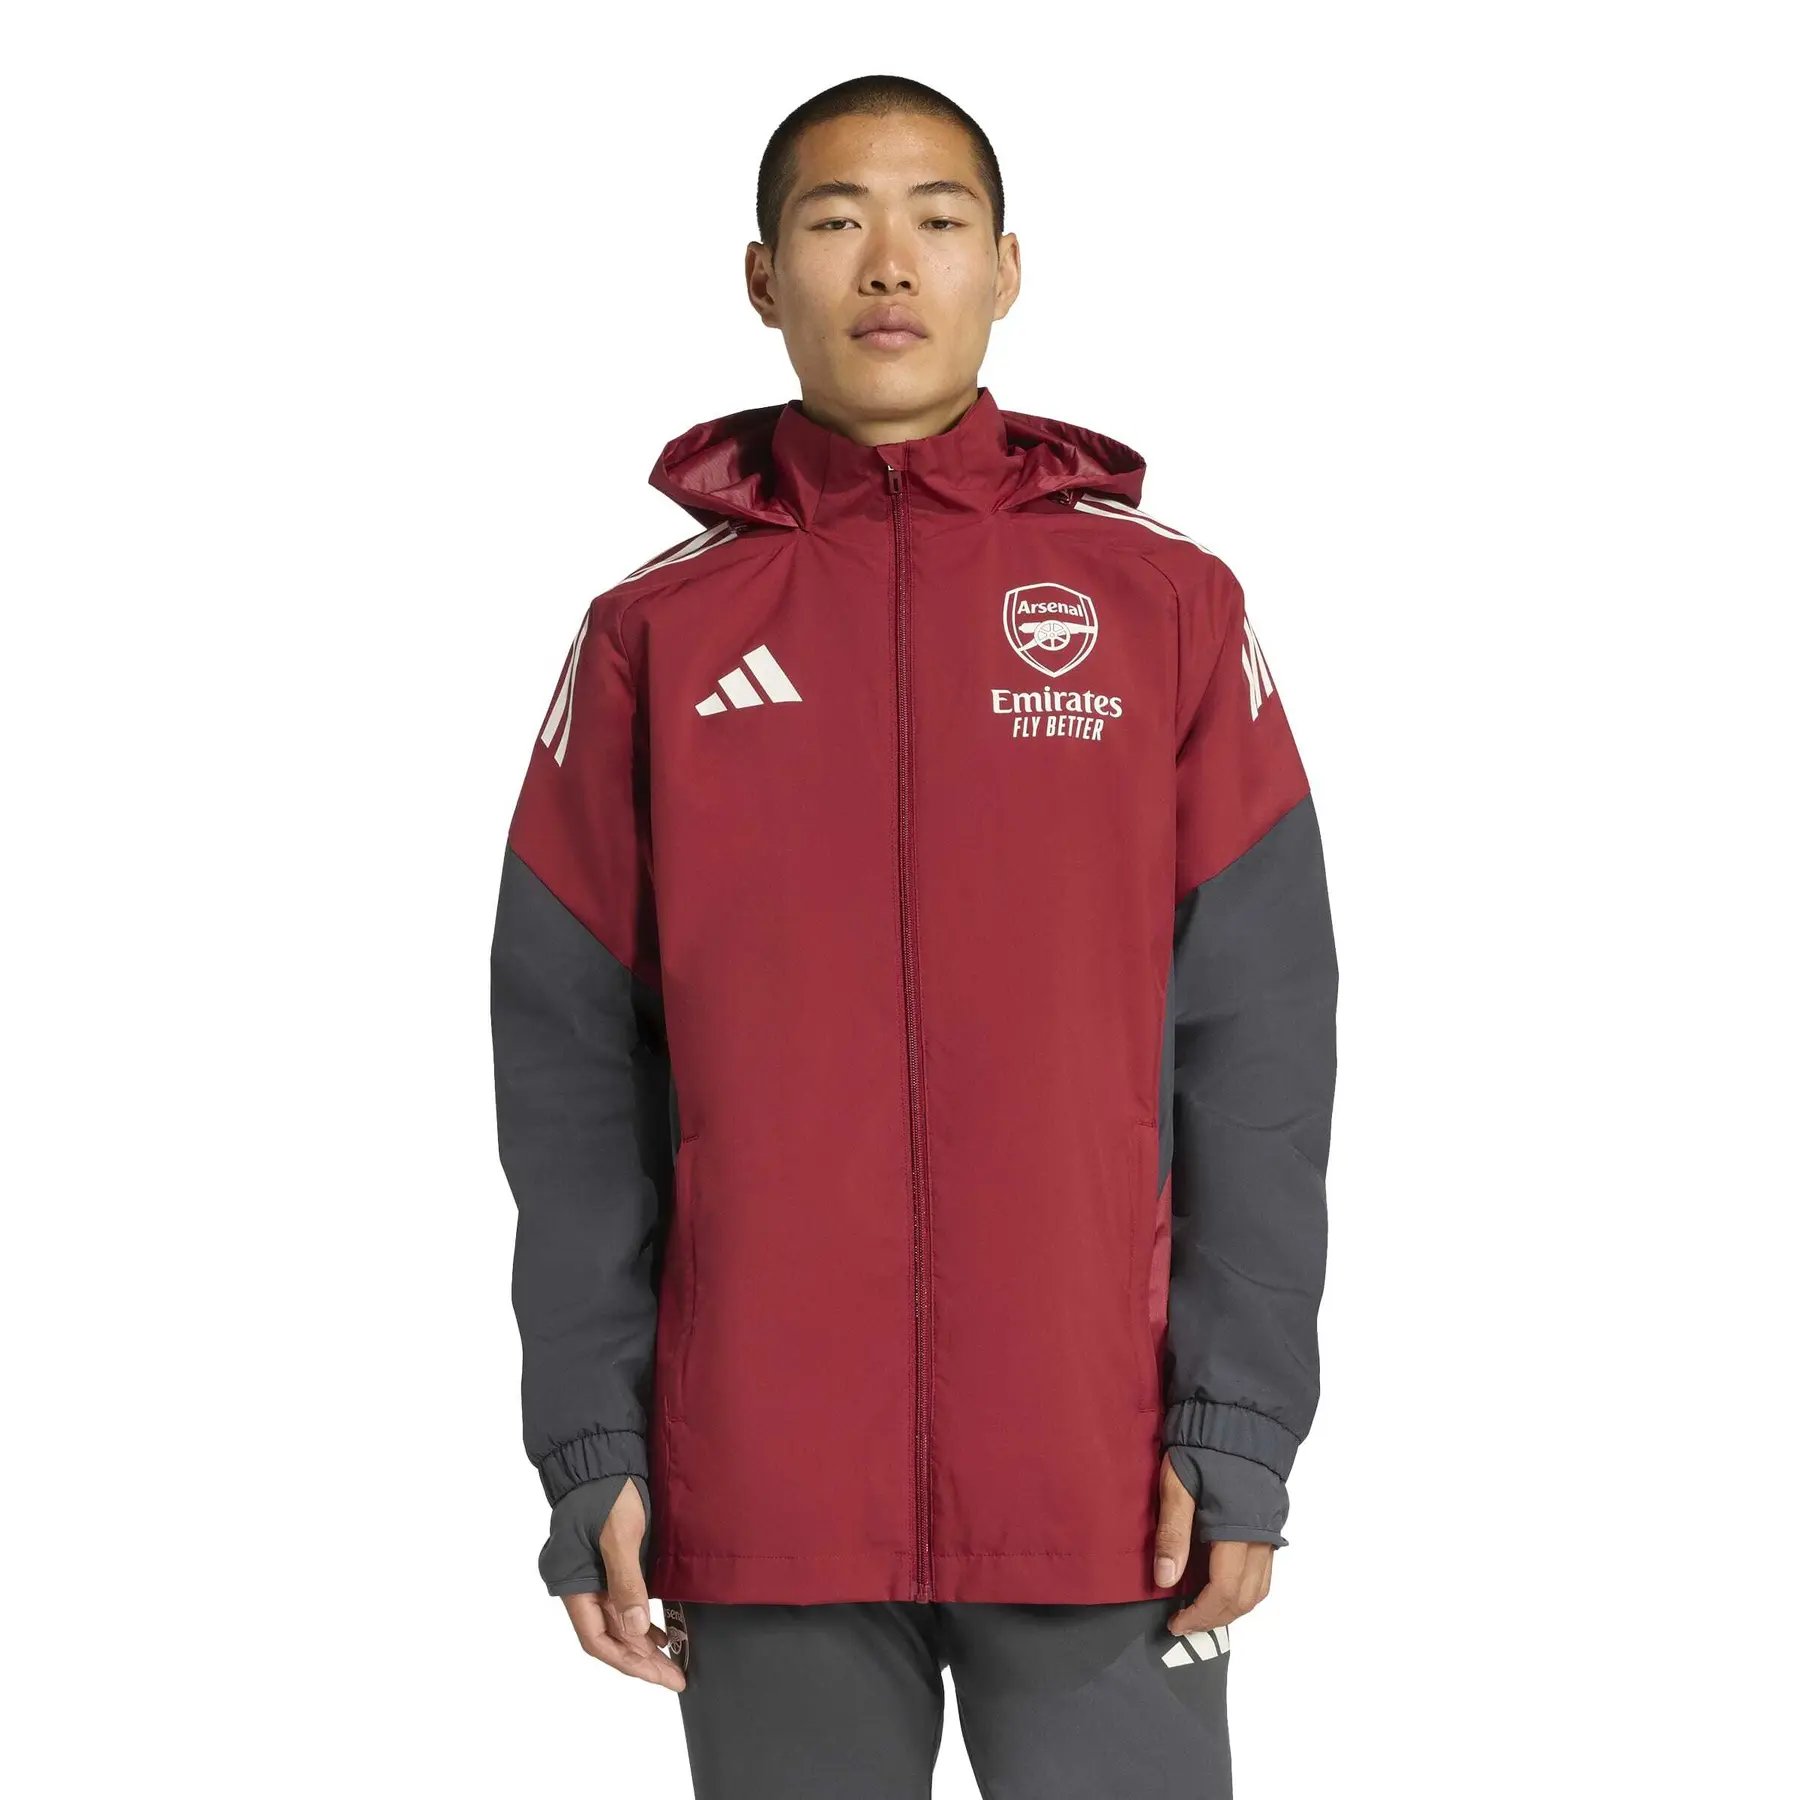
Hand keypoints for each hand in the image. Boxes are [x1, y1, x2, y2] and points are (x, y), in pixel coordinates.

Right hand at [559, 1475, 686, 1689]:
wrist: (605, 1454)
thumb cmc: (608, 1489)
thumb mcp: (620, 1534)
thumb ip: (626, 1582)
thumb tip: (637, 1632)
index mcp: (572, 1582)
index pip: (596, 1639)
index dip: (628, 1661)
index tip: (659, 1673)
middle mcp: (580, 1584)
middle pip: (608, 1637)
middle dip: (640, 1661)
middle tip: (675, 1677)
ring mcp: (594, 1575)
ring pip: (617, 1622)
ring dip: (642, 1644)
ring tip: (672, 1663)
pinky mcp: (610, 1563)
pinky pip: (623, 1602)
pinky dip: (641, 1620)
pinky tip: (660, 1632)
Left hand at [1153, 1450, 1273, 1636]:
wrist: (1236, 1415)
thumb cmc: (1202, 1448)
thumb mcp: (1176, 1485)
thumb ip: (1173, 1533)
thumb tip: (1165, 1581)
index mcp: (1237, 1532)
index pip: (1223, 1592)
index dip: (1199, 1615)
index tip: (1175, 1624)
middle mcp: (1261, 1538)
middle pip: (1245, 1598)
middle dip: (1215, 1617)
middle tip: (1185, 1623)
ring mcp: (1270, 1531)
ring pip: (1259, 1588)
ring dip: (1233, 1607)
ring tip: (1202, 1609)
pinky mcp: (1272, 1521)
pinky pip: (1264, 1570)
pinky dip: (1245, 1587)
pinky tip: (1221, 1582)